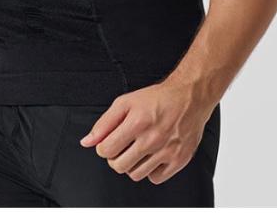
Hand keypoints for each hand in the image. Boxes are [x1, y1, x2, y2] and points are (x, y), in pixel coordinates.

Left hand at [79, 77, 214, 184]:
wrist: (189, 97)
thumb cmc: (157, 98)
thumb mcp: (126, 102)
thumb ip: (104, 123)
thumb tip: (87, 142)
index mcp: (136, 122)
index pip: (106, 150)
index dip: (103, 147)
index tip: (109, 142)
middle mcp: (152, 138)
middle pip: (119, 166)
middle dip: (115, 158)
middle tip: (122, 147)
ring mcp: (166, 151)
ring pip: (135, 175)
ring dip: (132, 165)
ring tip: (137, 150)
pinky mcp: (179, 160)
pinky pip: (155, 178)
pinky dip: (151, 170)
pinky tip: (152, 156)